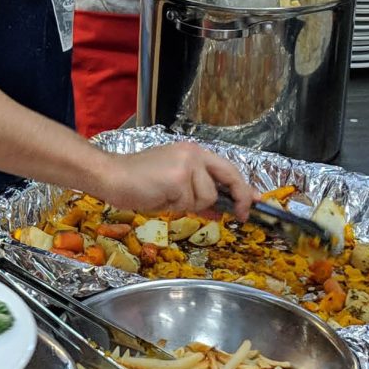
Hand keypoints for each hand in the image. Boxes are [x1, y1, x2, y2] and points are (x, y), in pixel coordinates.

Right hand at [85, 143, 255, 215]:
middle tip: (240, 216)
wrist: (112, 177)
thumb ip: (198, 193)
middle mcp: (194, 153)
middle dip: (239, 198)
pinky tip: (159, 197)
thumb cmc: (138, 182)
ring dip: (190, 205)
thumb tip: (220, 209)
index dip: (243, 186)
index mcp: (193, 152)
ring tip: (167, 198)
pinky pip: (189, 203)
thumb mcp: (174, 187)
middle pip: (229, 177)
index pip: (227, 168)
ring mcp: (187, 164)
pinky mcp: (178, 178)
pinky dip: (176, 207)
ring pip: (207, 197)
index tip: (255, 201)